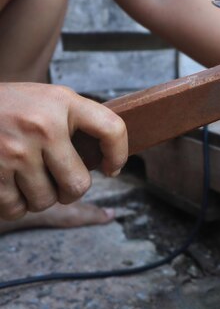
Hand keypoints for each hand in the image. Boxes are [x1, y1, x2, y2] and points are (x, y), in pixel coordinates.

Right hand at [0, 83, 126, 219]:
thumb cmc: (12, 107)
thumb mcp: (48, 100)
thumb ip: (76, 121)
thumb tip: (106, 159)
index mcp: (63, 102)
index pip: (112, 129)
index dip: (120, 154)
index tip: (112, 168)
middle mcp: (43, 126)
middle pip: (78, 184)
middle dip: (71, 190)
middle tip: (62, 183)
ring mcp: (16, 150)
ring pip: (46, 200)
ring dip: (40, 197)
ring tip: (31, 179)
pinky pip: (16, 208)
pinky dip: (14, 204)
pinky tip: (11, 186)